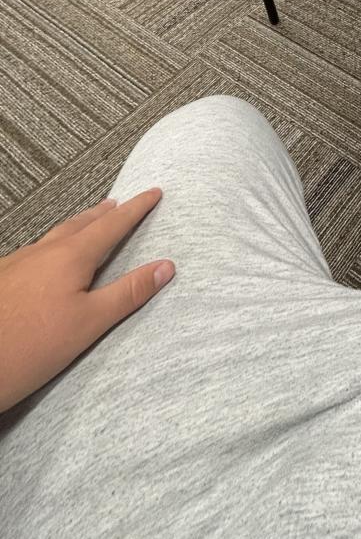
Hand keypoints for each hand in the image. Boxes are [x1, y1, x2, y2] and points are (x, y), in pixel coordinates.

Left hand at [0, 190, 174, 412]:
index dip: (136, 208)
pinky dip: (54, 245)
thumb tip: (166, 266)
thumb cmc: (31, 347)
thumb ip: (128, 293)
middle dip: (104, 213)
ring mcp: (17, 264)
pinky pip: (35, 251)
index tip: (154, 192)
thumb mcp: (89, 323)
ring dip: (78, 226)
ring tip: (89, 223)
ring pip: (55, 236)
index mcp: (70, 257)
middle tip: (121, 202)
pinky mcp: (2, 279)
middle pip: (80, 224)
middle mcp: (43, 252)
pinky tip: (48, 259)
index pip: (112, 225)